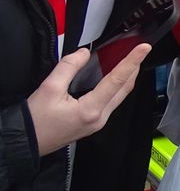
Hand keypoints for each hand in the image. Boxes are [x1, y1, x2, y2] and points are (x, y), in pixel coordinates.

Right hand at [29, 44, 150, 157]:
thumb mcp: (49, 89)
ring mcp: (98, 123)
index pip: (117, 80)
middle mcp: (99, 118)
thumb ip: (69, 67)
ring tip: (130, 60)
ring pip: (120, 96)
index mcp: (90, 110)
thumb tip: (84, 53)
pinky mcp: (93, 123)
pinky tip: (115, 78)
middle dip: (134, 68)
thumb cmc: (34, 120)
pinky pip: (111, 102)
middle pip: (124, 88)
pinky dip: (116, 87)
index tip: (144, 48)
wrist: (25, 142)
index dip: (132, 61)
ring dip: (126, 77)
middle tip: (140, 50)